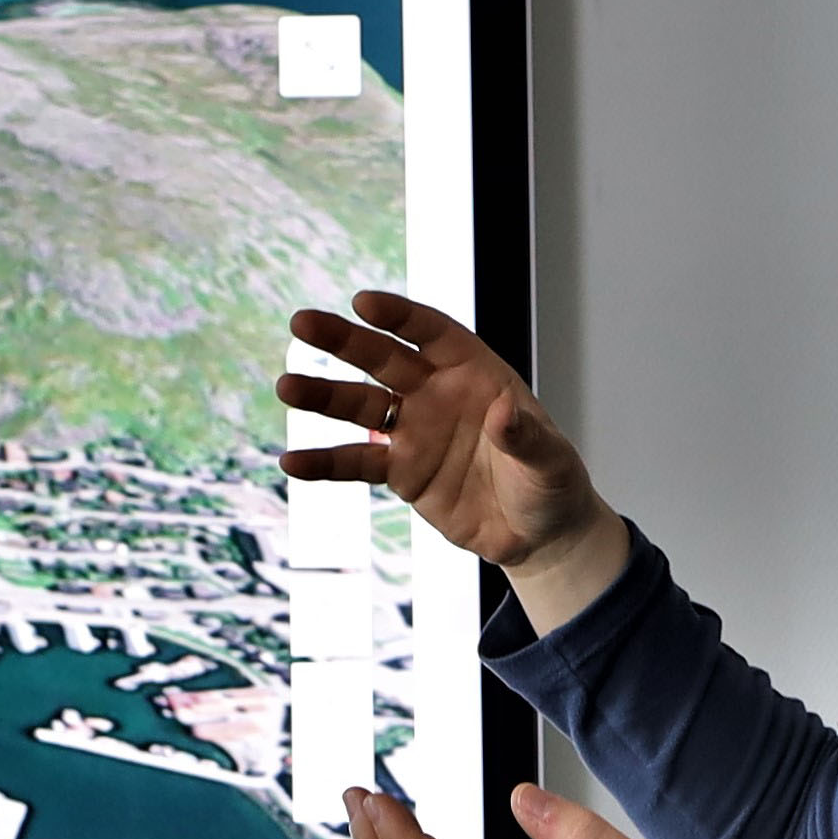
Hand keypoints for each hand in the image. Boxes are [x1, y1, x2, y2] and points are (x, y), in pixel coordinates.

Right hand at [278, 293, 630, 629]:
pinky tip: (291, 462)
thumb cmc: (550, 485)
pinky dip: (325, 463)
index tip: (364, 304)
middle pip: (383, 359)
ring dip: (323, 396)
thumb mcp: (550, 462)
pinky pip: (356, 463)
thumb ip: (526, 437)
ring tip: (287, 386)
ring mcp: (414, 431)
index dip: (400, 317)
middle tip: (303, 323)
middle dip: (344, 341)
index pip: (433, 334)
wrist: (537, 534)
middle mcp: (437, 393)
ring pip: (360, 406)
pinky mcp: (400, 472)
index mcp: (476, 373)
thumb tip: (503, 412)